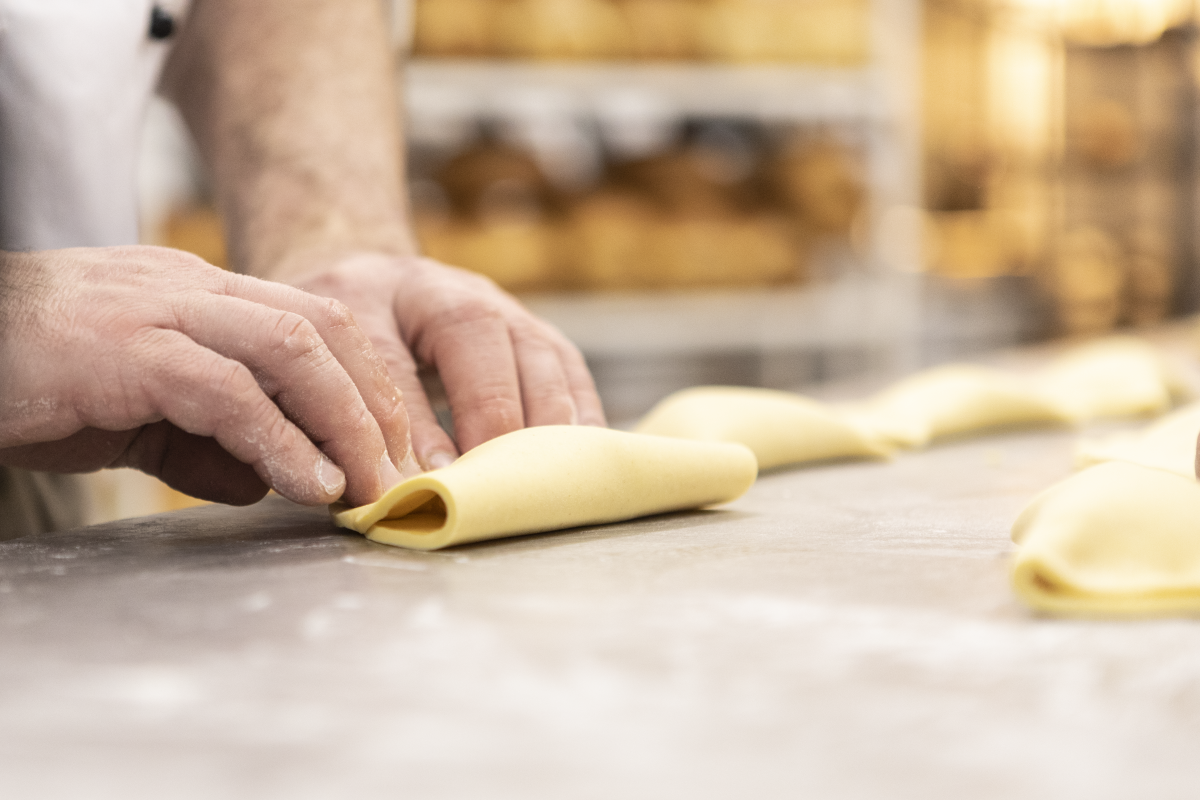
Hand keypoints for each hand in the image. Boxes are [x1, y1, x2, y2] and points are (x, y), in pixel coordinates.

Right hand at [0, 246, 415, 506]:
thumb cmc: (32, 378)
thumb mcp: (138, 412)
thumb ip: (207, 440)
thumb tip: (273, 480)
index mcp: (200, 293)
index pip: (315, 324)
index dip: (368, 386)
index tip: (396, 446)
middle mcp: (190, 288)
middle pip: (321, 329)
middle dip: (376, 404)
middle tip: (403, 472)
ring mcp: (158, 310)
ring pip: (292, 349)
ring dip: (346, 422)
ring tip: (370, 484)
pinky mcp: (125, 351)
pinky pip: (227, 392)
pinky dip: (281, 442)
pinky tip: (308, 484)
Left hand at [287, 253, 605, 469]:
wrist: (375, 291)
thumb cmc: (340, 346)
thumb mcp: (320, 372)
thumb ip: (348, 420)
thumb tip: (396, 488)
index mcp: (372, 294)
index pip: (391, 354)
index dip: (415, 419)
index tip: (433, 475)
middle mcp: (443, 288)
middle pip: (475, 331)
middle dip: (490, 410)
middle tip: (494, 475)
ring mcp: (497, 304)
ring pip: (532, 346)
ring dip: (545, 415)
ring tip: (547, 473)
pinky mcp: (534, 330)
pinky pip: (567, 364)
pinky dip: (579, 409)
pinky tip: (582, 453)